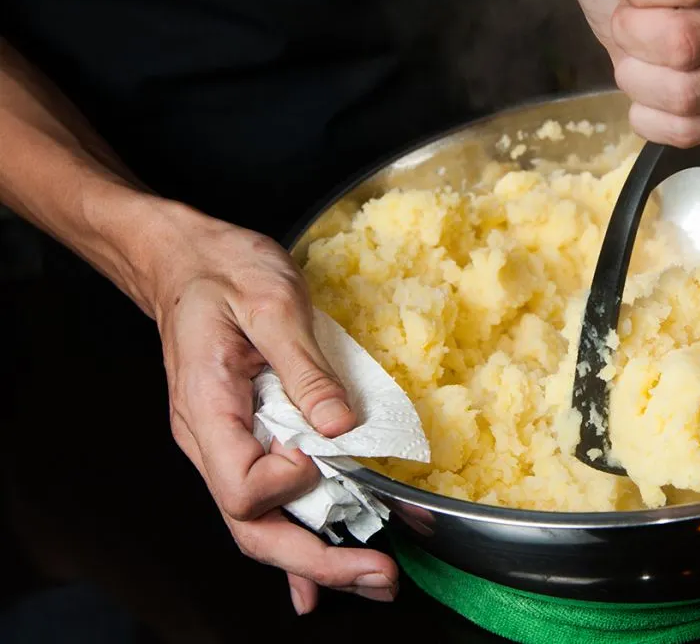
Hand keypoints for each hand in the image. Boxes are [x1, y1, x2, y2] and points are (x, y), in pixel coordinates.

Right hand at [145, 203, 398, 614]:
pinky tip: (314, 578)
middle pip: (250, 528)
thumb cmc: (223, 271)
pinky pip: (265, 502)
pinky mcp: (245, 438)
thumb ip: (305, 368)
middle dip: (313, 560)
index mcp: (207, 409)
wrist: (186, 259)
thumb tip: (340, 426)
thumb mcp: (271, 302)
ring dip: (314, 558)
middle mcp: (209, 440)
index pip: (242, 484)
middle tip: (376, 575)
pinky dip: (293, 541)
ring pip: (259, 524)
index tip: (326, 453)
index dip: (290, 482)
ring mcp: (224, 444)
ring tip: (370, 577)